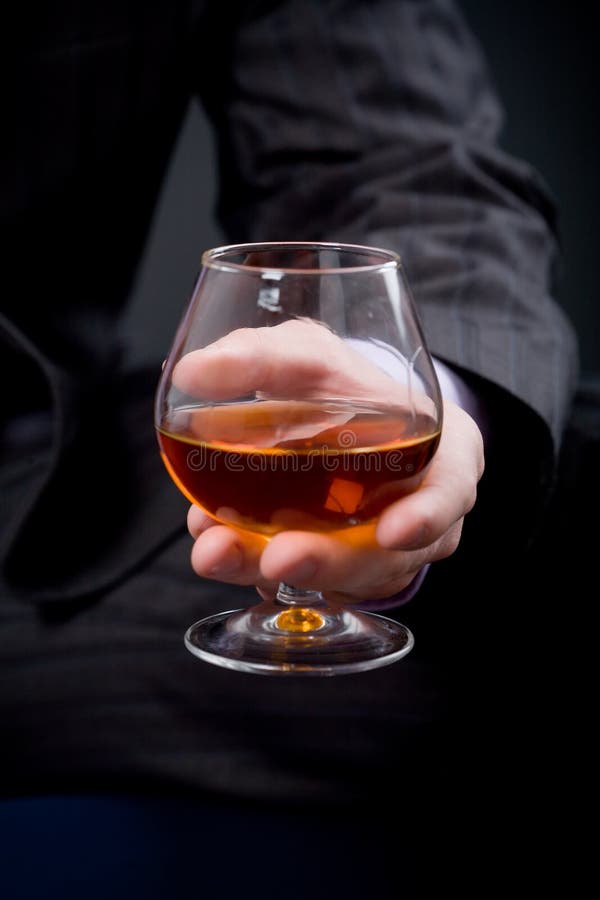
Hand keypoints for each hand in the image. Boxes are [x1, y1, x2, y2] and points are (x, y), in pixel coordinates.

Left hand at [180, 322, 484, 603]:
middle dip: (330, 563)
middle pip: (386, 554)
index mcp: (439, 452)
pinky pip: (306, 583)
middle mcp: (417, 510)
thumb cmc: (337, 385)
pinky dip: (258, 569)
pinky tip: (222, 550)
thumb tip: (194, 372)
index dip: (428, 516)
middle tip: (277, 560)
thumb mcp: (307, 356)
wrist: (329, 418)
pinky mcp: (338, 569)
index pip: (449, 490)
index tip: (391, 532)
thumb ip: (259, 357)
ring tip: (218, 552)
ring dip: (274, 569)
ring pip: (338, 579)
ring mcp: (379, 549)